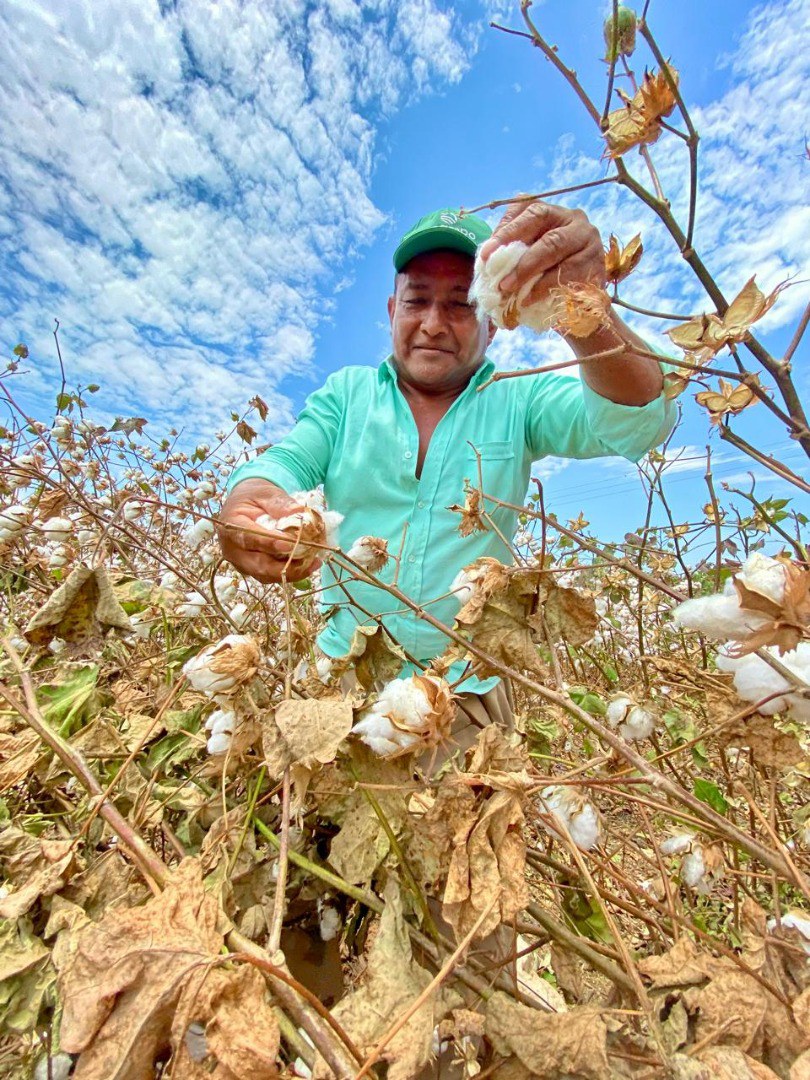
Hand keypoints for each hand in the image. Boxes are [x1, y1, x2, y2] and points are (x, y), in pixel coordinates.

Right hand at [216, 479, 321, 583]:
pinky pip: (271, 576)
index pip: (248, 538)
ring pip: (265, 575)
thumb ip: (280, 503)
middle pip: (257, 565)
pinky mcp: (253, 569)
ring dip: (291, 572)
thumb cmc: (255, 497)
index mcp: (231, 526)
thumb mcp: (266, 493)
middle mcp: (232, 549)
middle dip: (284, 566)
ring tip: (313, 562)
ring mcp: (242, 562)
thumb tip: (299, 512)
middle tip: (309, 559)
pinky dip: (290, 573)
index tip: (289, 545)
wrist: (246, 503)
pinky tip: (308, 565)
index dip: (268, 543)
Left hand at [479, 198, 604, 304]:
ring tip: (509, 290)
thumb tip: (485, 261)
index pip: (528, 209)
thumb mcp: (527, 259)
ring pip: (555, 247)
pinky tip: (529, 300)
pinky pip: (570, 273)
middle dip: (517, 251)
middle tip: (499, 278)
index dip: (506, 230)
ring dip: (528, 271)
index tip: (485, 253)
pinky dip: (546, 287)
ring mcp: (589, 240)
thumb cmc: (547, 276)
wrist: (581, 305)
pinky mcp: (597, 264)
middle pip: (542, 224)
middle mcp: (573, 220)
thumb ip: (510, 254)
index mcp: (552, 213)